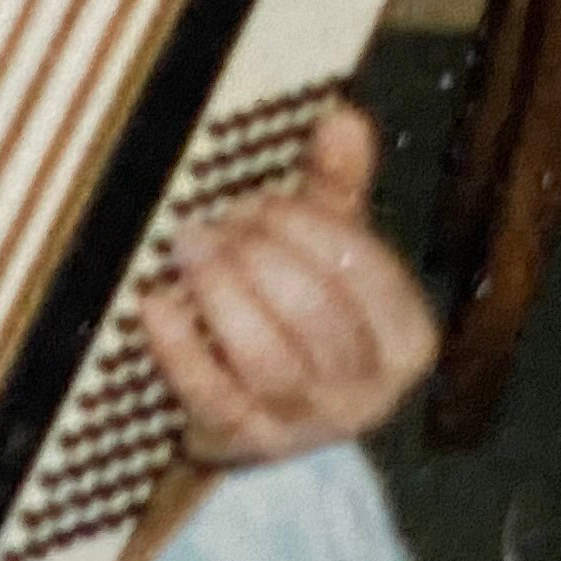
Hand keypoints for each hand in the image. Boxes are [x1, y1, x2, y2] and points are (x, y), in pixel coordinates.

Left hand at [140, 101, 438, 464]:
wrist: (262, 411)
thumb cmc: (301, 313)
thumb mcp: (329, 252)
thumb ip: (337, 187)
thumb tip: (343, 117)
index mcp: (405, 339)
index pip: (365, 271)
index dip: (308, 227)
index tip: (259, 199)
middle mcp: (367, 391)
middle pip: (317, 313)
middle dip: (261, 255)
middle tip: (217, 223)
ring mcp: (304, 425)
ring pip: (269, 358)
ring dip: (222, 292)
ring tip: (188, 247)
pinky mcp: (240, 443)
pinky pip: (210, 394)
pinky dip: (180, 345)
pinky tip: (156, 301)